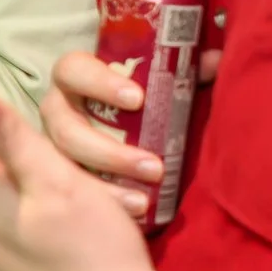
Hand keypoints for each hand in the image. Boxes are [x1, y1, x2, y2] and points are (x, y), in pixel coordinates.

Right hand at [42, 48, 223, 221]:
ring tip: (143, 200)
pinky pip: (73, 192)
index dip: (99, 83)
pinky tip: (135, 211)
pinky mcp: (62, 174)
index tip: (138, 99)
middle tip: (153, 166)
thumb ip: (185, 71)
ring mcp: (55, 146)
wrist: (123, 125)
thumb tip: (216, 60)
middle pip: (64, 128)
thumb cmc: (141, 99)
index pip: (72, 69)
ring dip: (105, 184)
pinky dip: (106, 202)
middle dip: (107, 151)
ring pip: (64, 165)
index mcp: (75, 78)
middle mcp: (58, 110)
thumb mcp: (161, 83)